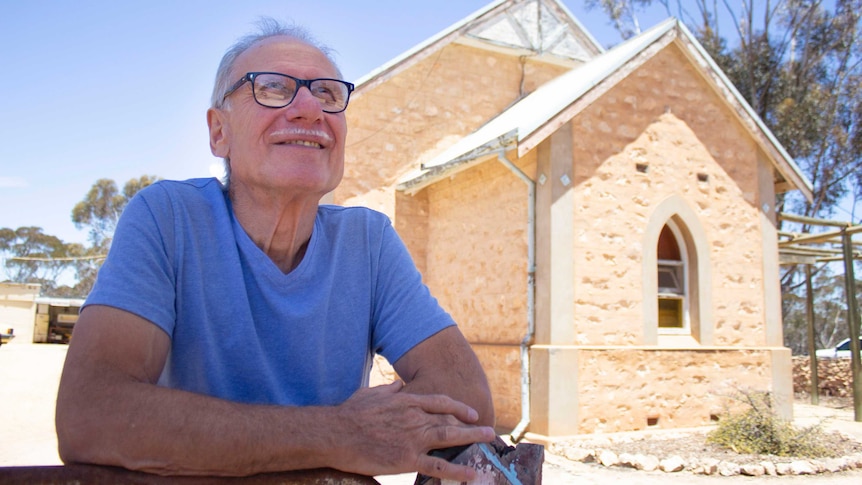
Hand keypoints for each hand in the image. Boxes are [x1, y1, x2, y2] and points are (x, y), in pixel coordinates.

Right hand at [331, 381, 494, 479]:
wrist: (337, 433)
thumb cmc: (350, 414)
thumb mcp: (371, 394)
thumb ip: (389, 390)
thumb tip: (398, 384)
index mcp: (407, 402)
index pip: (441, 402)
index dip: (458, 407)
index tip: (470, 412)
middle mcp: (415, 418)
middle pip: (450, 420)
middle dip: (471, 425)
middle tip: (488, 430)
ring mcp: (413, 439)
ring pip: (449, 439)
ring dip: (471, 440)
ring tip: (487, 441)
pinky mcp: (407, 460)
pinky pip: (438, 467)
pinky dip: (456, 471)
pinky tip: (470, 475)